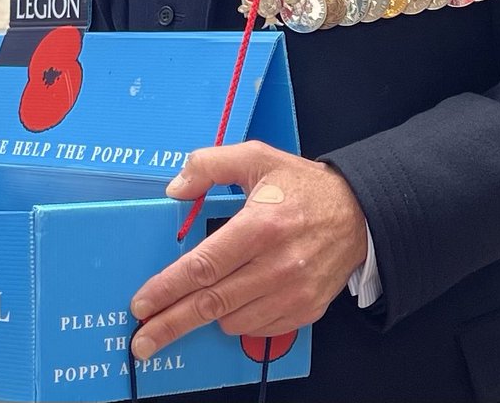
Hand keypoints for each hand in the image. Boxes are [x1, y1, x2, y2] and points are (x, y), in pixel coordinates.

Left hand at [129, 140, 367, 358]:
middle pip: (211, 303)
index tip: (141, 303)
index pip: (203, 265)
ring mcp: (293, 293)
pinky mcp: (305, 311)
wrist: (358, 213)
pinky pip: (257, 328)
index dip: (168, 287)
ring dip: (208, 314)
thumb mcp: (257, 157)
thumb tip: (174, 189)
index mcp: (261, 225)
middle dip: (171, 323)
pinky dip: (239, 318)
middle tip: (141, 341)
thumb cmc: (302, 185)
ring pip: (232, 320)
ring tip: (197, 302)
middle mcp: (277, 265)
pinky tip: (235, 299)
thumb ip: (210, 165)